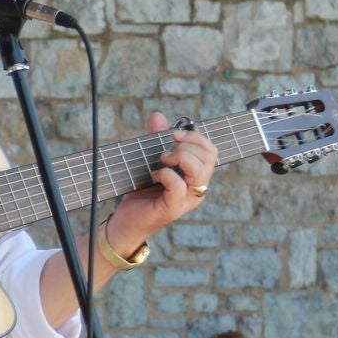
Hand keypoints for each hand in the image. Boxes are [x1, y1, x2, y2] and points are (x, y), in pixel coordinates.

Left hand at [100, 114, 217, 253]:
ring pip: (198, 171)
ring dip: (179, 157)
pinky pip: (178, 186)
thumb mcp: (150, 161)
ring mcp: (187, 200)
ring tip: (161, 161)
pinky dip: (165, 174)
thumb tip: (158, 116)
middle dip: (185, 146)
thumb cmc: (141, 192)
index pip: (211, 151)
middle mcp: (196, 189)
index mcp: (196, 177)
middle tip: (164, 151)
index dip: (195, 137)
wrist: (126, 222)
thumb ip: (156, 139)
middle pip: (208, 158)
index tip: (173, 133)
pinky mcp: (173, 208)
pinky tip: (154, 175)